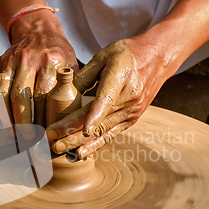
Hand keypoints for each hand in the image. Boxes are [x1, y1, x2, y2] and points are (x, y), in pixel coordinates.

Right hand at [0, 11, 77, 137]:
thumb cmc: (57, 52)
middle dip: (24, 123)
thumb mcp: (71, 63)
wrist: (37, 29)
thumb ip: (73, 86)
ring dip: (7, 118)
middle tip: (30, 138)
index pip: (46, 96)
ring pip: (4, 95)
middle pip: (22, 98)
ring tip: (14, 135)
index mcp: (51, 61)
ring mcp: (11, 62)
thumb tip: (77, 117)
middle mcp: (29, 60)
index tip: (47, 135)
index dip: (44, 119)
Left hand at [46, 38, 168, 158]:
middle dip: (72, 132)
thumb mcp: (104, 55)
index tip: (83, 130)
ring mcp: (131, 112)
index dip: (95, 115)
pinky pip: (109, 135)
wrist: (157, 60)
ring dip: (78, 142)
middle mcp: (129, 99)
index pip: (106, 99)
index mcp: (120, 77)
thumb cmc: (126, 55)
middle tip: (51, 140)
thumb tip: (63, 92)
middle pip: (98, 120)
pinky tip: (79, 153)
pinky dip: (94, 144)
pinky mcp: (131, 120)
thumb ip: (84, 75)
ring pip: (101, 131)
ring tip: (59, 149)